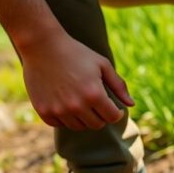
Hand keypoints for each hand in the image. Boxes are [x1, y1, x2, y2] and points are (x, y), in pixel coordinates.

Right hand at [18, 30, 133, 129]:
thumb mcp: (102, 64)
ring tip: (81, 101)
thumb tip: (131, 104)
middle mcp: (77, 106)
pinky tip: (65, 104)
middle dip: (101, 116)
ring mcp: (59, 110)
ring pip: (79, 127)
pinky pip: (60, 124)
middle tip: (96, 103)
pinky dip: (65, 118)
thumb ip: (119, 86)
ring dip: (83, 118)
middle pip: (97, 125)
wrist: (42, 45)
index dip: (116, 113)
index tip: (114, 108)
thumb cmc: (76, 53)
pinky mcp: (44, 111)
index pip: (112, 118)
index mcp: (94, 95)